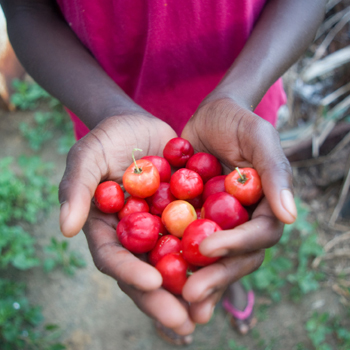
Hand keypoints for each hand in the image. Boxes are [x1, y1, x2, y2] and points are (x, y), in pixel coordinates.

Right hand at [59, 114, 194, 334]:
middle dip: (163, 299)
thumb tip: (66, 228)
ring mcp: (160, 229)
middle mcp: (134, 236)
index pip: (114, 258)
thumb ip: (76, 189)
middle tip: (185, 322)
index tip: (151, 283)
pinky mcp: (183, 216)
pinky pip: (196, 239)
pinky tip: (227, 270)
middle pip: (146, 273)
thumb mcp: (86, 157)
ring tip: (208, 309)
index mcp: (107, 229)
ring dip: (191, 287)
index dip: (129, 272)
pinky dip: (210, 257)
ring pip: (174, 264)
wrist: (138, 126)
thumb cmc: (106, 140)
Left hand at [181, 97, 296, 323]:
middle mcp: (243, 221)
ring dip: (195, 279)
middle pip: (236, 257)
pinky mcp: (194, 219)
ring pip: (211, 259)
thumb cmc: (237, 121)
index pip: (259, 234)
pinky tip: (155, 274)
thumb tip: (290, 216)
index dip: (237, 244)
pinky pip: (185, 242)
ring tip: (173, 298)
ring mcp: (218, 223)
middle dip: (215, 276)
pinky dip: (173, 259)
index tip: (208, 246)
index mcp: (264, 207)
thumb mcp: (258, 137)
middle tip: (189, 294)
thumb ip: (275, 172)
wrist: (210, 116)